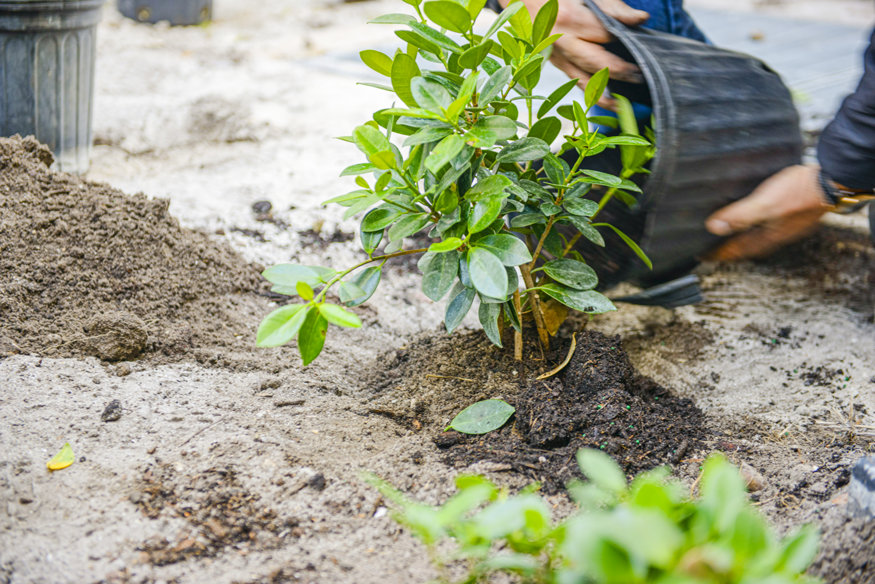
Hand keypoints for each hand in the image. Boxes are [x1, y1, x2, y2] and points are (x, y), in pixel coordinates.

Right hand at [499, 0, 648, 105]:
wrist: (523, 2)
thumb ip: (612, 7)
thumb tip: (639, 20)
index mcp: (569, 20)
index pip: (605, 34)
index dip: (628, 37)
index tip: (646, 42)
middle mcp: (561, 43)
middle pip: (596, 63)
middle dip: (620, 72)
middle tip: (642, 76)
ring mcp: (556, 57)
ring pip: (583, 81)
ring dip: (606, 95)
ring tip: (626, 104)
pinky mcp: (556, 65)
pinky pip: (576, 81)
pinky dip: (593, 92)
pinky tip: (609, 98)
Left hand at [704, 165, 830, 260]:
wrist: (833, 181)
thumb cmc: (800, 191)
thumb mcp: (764, 203)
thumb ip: (740, 215)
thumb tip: (714, 228)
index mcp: (768, 236)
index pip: (737, 250)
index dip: (718, 253)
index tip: (702, 256)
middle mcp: (777, 235)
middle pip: (747, 247)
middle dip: (730, 249)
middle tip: (713, 249)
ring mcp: (787, 226)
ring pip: (758, 238)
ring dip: (742, 239)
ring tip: (729, 236)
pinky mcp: (794, 215)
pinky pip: (768, 227)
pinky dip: (755, 227)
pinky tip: (756, 219)